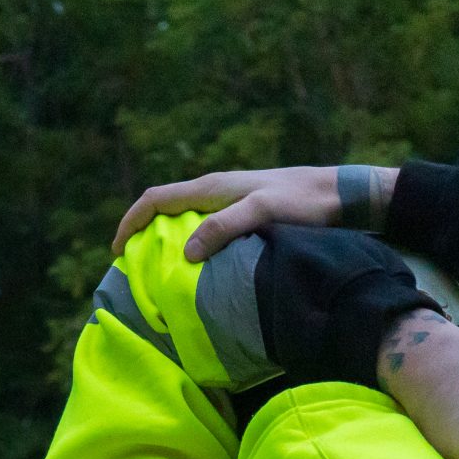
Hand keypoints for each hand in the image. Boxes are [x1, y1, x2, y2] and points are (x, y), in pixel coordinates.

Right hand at [113, 165, 393, 261]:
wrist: (341, 194)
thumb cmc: (305, 203)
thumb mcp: (264, 213)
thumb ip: (225, 227)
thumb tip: (186, 252)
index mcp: (212, 187)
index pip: (156, 200)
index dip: (129, 222)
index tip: (116, 251)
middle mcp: (216, 191)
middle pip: (164, 209)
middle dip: (141, 234)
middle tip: (133, 267)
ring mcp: (230, 201)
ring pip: (184, 219)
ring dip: (165, 241)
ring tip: (159, 271)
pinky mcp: (244, 212)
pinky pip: (204, 228)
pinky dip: (190, 245)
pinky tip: (197, 267)